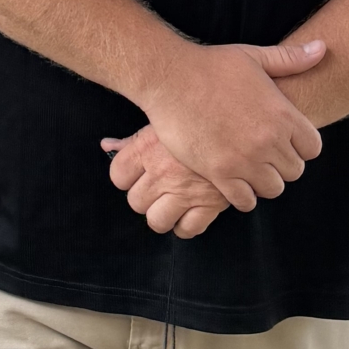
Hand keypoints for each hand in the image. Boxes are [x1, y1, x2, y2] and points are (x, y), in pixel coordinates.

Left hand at [100, 124, 233, 235]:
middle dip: (145, 197)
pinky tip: (190, 212)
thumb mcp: (163, 122)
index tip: (138, 173)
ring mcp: (185, 191)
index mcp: (147, 149)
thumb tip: (106, 145)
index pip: (117, 176)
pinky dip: (186, 226)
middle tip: (159, 187)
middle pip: (135, 202)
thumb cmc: (198, 119)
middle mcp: (162, 173)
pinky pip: (188, 229)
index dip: (126, 176)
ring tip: (172, 203)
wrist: (241, 122)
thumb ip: (133, 140)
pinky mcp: (210, 204)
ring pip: (156, 221)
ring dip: (162, 215)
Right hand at [125, 37, 326, 214]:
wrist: (169, 78)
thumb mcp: (254, 57)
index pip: (312, 148)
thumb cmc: (210, 65)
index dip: (300, 146)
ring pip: (272, 188)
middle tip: (264, 155)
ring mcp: (244, 159)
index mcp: (282, 115)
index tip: (285, 142)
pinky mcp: (219, 173)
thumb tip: (322, 48)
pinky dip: (243, 195)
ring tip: (249, 169)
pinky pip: (245, 200)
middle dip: (282, 164)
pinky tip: (234, 182)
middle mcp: (269, 141)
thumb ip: (290, 59)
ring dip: (263, 181)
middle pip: (294, 171)